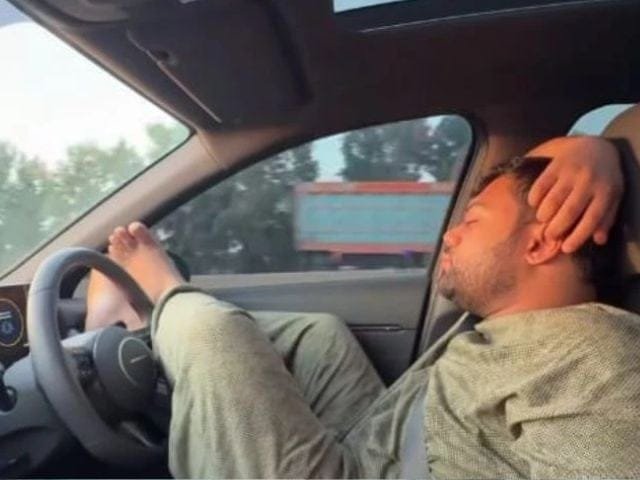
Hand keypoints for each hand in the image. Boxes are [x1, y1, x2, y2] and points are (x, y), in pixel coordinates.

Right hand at [527, 136, 622, 252]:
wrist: (596, 147)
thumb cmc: (605, 178)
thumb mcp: (613, 197)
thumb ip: (606, 218)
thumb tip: (598, 240)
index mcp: (606, 192)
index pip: (592, 219)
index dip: (578, 236)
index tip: (566, 248)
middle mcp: (589, 181)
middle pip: (569, 211)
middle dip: (556, 228)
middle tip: (549, 236)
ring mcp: (572, 172)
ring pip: (553, 200)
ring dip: (544, 214)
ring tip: (543, 219)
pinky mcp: (557, 164)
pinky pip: (540, 185)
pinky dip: (535, 198)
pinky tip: (535, 203)